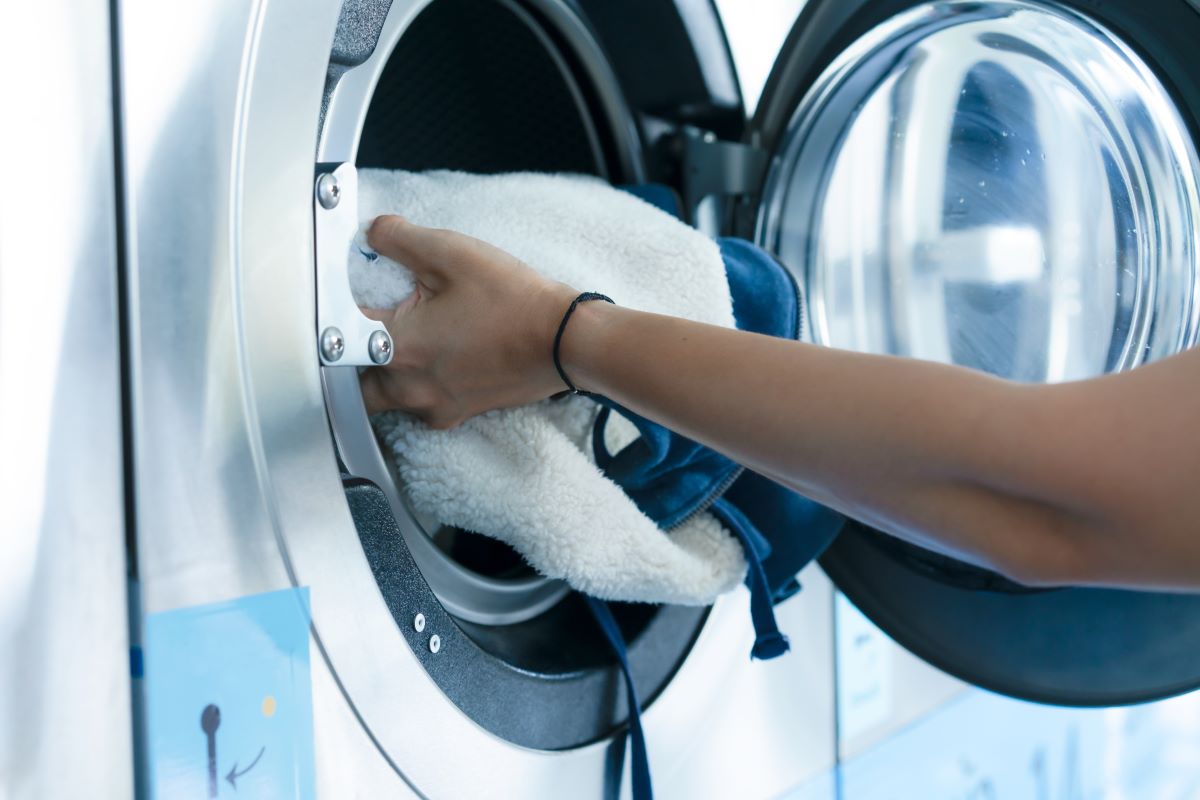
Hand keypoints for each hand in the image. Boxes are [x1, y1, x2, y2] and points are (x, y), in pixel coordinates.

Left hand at [358, 215, 577, 426]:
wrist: (566, 340)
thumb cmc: (513, 301)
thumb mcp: (451, 252)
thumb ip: (399, 238)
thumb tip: (373, 232)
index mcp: (397, 349)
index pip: (340, 333)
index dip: (339, 309)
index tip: (350, 294)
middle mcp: (410, 388)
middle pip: (355, 381)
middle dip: (357, 356)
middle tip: (375, 325)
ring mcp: (435, 406)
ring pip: (387, 398)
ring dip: (389, 372)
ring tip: (412, 339)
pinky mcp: (459, 414)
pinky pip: (422, 405)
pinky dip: (422, 384)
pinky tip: (443, 356)